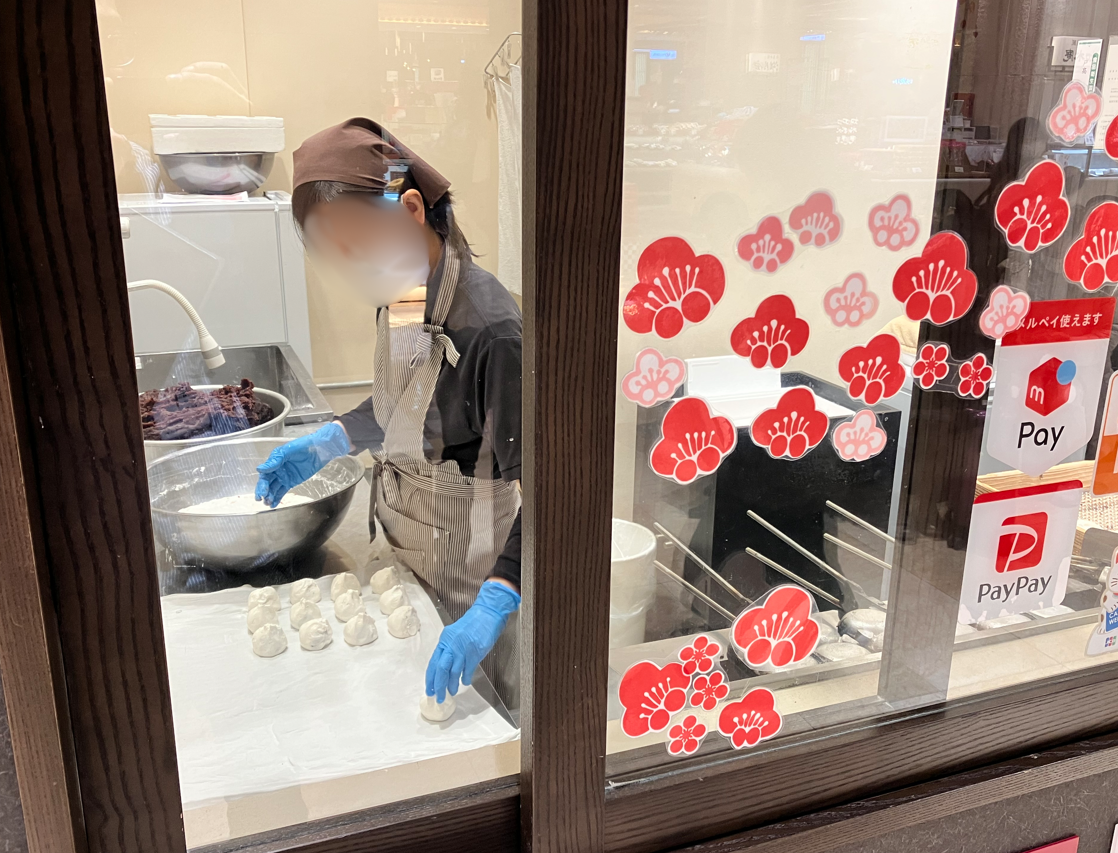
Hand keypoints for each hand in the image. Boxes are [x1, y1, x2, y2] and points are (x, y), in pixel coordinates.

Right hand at [255, 422, 349, 506]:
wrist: (319, 450)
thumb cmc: (303, 446)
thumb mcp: (287, 452)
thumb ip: (274, 461)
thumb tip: (259, 469)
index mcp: (274, 461)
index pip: (264, 475)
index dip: (261, 484)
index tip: (261, 492)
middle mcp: (277, 470)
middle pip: (267, 483)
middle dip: (263, 492)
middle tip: (261, 499)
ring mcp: (284, 477)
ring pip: (274, 488)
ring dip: (269, 496)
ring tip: (267, 503)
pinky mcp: (291, 482)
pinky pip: (282, 491)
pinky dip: (277, 498)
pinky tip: (273, 505)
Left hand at [425, 580, 519, 702]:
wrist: (487, 615)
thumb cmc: (472, 625)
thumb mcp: (455, 636)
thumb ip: (449, 650)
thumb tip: (445, 668)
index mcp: (444, 640)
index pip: (433, 663)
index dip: (431, 678)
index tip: (430, 690)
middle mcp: (451, 645)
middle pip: (441, 669)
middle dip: (439, 686)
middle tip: (439, 697)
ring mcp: (463, 649)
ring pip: (454, 672)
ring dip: (452, 685)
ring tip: (452, 692)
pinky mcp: (475, 652)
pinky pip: (468, 669)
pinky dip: (465, 678)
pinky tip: (465, 682)